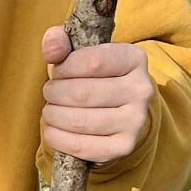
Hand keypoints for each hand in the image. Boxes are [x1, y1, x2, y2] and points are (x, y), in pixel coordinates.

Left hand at [41, 25, 152, 167]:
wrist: (117, 112)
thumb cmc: (93, 78)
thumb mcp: (80, 53)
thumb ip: (61, 43)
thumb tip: (51, 49)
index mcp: (134, 59)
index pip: (93, 62)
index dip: (65, 69)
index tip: (57, 73)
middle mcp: (141, 90)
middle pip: (83, 94)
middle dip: (55, 94)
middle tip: (50, 94)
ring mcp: (135, 121)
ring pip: (80, 121)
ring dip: (54, 116)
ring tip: (50, 111)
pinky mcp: (124, 147)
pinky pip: (81, 146)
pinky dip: (58, 139)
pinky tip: (52, 131)